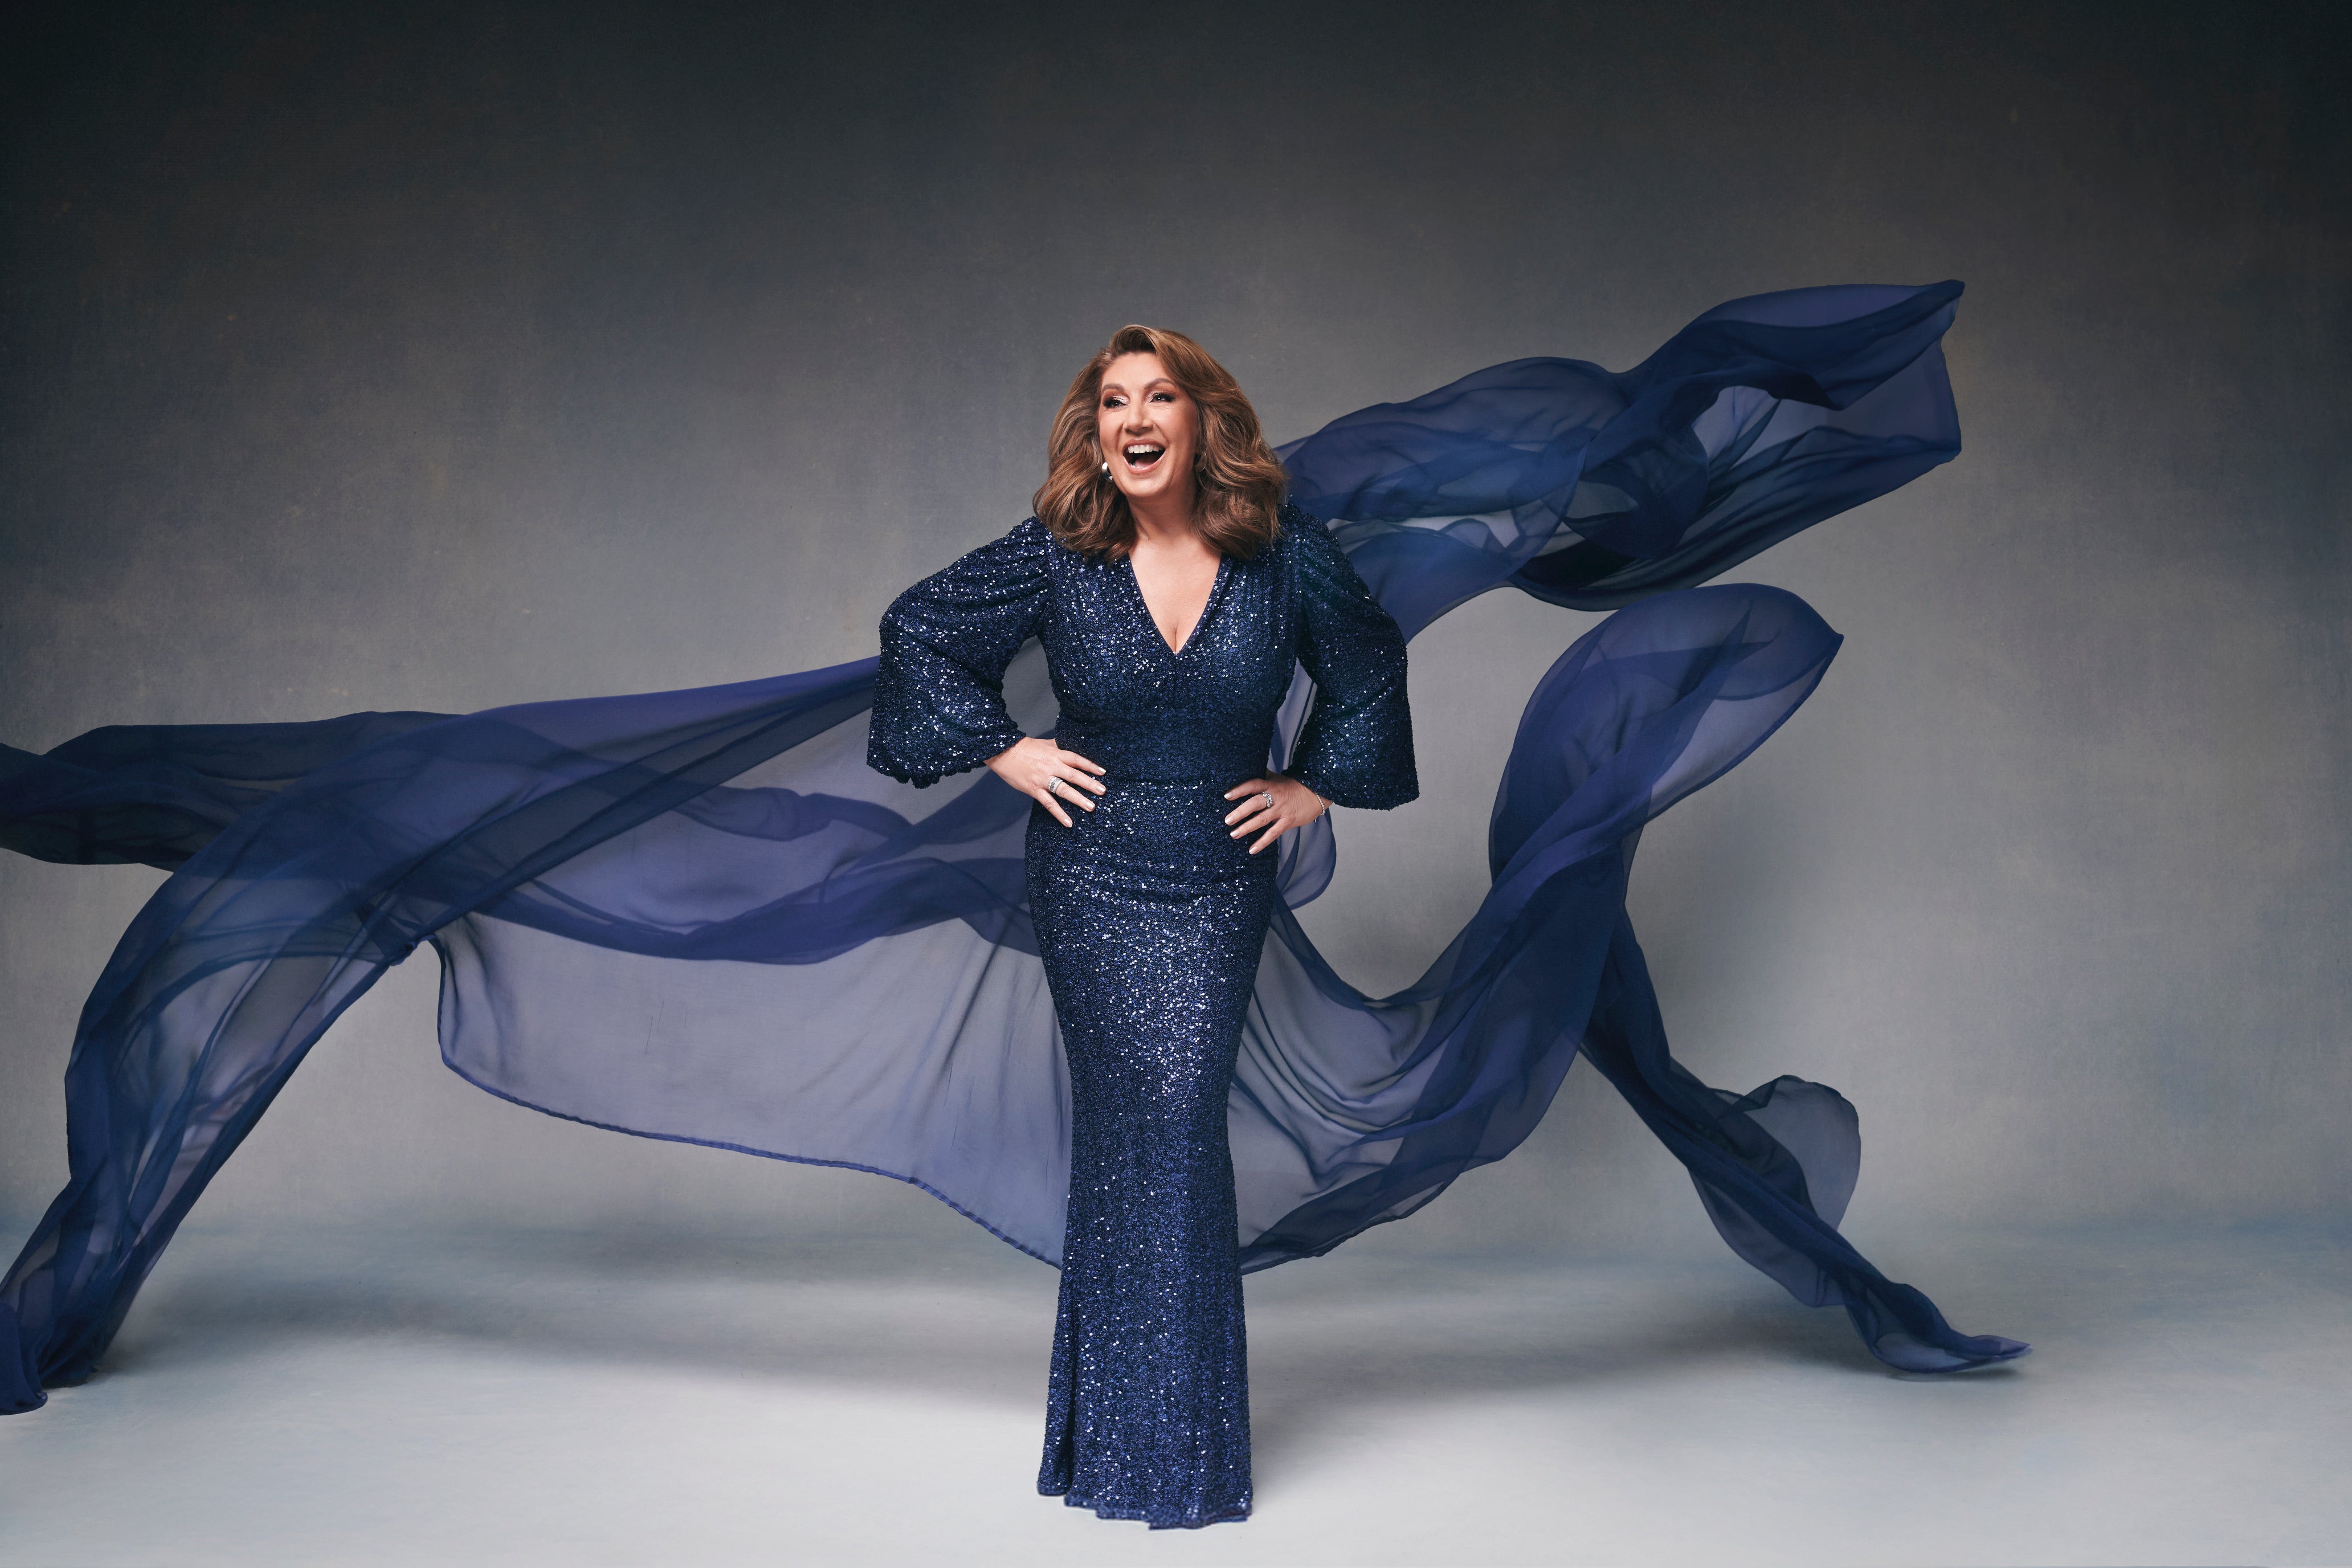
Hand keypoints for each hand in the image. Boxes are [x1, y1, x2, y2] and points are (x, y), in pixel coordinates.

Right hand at [986, 737, 1105, 826]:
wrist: (1004, 752)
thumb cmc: (1025, 748)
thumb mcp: (1046, 744)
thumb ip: (1060, 747)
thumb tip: (1075, 746)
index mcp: (1055, 754)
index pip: (1077, 759)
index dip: (1090, 765)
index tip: (1103, 772)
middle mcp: (1051, 766)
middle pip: (1074, 775)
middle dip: (1089, 783)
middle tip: (1103, 791)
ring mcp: (1043, 779)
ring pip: (1063, 790)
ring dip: (1078, 799)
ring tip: (1091, 807)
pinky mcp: (1034, 790)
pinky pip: (1049, 803)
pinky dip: (1059, 814)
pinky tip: (1069, 822)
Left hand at [1221, 773, 1327, 854]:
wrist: (1315, 793)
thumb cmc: (1291, 786)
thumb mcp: (1276, 779)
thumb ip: (1262, 777)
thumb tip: (1244, 771)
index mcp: (1270, 785)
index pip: (1253, 785)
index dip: (1240, 789)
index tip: (1227, 795)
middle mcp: (1275, 797)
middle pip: (1256, 803)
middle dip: (1241, 812)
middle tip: (1227, 820)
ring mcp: (1281, 810)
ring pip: (1262, 819)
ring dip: (1247, 827)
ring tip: (1234, 834)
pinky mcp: (1288, 822)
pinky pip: (1273, 833)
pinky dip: (1262, 842)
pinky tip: (1252, 850)